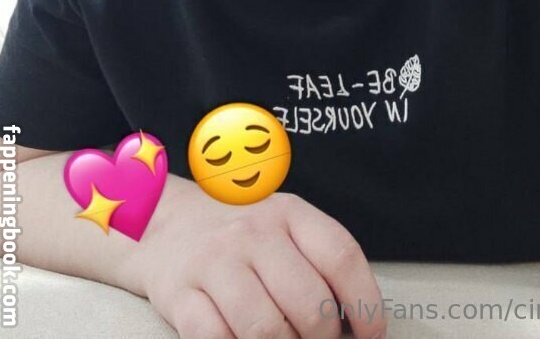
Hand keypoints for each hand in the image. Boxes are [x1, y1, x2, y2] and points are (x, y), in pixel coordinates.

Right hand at [135, 186, 386, 338]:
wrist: (167, 221)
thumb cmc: (242, 232)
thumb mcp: (285, 225)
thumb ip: (319, 261)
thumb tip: (358, 321)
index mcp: (289, 213)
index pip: (341, 255)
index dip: (366, 302)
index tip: (372, 332)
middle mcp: (253, 233)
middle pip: (309, 304)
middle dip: (324, 338)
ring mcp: (215, 263)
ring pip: (265, 330)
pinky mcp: (180, 294)